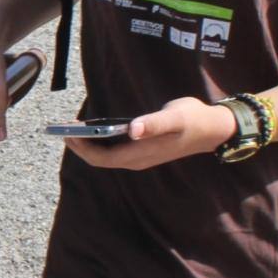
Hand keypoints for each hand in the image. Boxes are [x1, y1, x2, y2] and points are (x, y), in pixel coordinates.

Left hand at [65, 96, 236, 169]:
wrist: (213, 129)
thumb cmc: (193, 120)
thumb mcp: (174, 118)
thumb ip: (153, 123)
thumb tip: (133, 130)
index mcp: (141, 154)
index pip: (103, 158)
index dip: (83, 148)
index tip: (68, 134)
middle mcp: (137, 160)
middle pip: (101, 159)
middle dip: (81, 146)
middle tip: (64, 128)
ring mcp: (140, 157)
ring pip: (107, 156)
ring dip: (90, 144)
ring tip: (74, 127)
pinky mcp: (143, 150)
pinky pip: (115, 151)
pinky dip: (101, 141)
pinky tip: (95, 129)